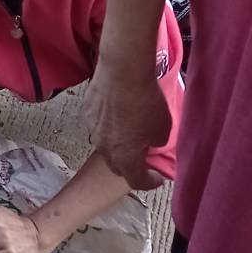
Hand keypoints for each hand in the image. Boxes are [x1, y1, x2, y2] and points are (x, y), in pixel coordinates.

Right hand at [84, 61, 170, 190]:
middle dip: (131, 165)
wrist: (123, 70)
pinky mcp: (87, 111)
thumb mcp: (164, 128)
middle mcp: (104, 148)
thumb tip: (149, 141)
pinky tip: (118, 110)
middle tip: (143, 156)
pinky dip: (108, 124)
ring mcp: (92, 129)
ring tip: (129, 129)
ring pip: (105, 144)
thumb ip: (155, 143)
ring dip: (118, 143)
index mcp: (125, 158)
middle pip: (117, 166)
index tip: (157, 177)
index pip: (137, 181)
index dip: (149, 182)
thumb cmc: (146, 101)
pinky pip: (98, 124)